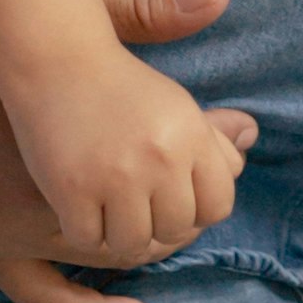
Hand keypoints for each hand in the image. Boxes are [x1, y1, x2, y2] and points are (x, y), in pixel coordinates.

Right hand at [4, 41, 244, 269]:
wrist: (55, 60)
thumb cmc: (119, 86)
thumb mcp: (177, 104)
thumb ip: (214, 137)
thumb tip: (247, 149)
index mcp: (192, 135)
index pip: (217, 207)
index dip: (194, 209)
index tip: (168, 195)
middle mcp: (161, 157)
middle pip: (175, 230)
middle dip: (155, 221)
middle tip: (131, 199)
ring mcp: (116, 175)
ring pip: (133, 243)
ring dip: (117, 231)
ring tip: (105, 204)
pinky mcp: (72, 189)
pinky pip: (89, 240)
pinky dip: (82, 229)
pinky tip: (77, 203)